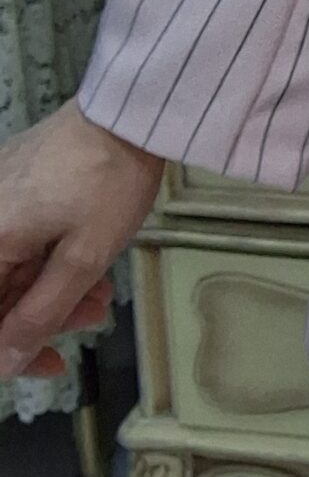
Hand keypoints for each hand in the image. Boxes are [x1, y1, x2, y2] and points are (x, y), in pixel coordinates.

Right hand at [0, 100, 163, 380]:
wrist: (127, 112)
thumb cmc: (108, 181)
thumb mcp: (82, 259)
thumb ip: (40, 315)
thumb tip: (3, 362)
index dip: (7, 350)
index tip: (47, 365)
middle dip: (41, 317)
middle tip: (90, 319)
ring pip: (10, 268)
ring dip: (51, 291)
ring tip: (101, 295)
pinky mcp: (12, 186)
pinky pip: (18, 240)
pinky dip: (49, 261)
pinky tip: (88, 264)